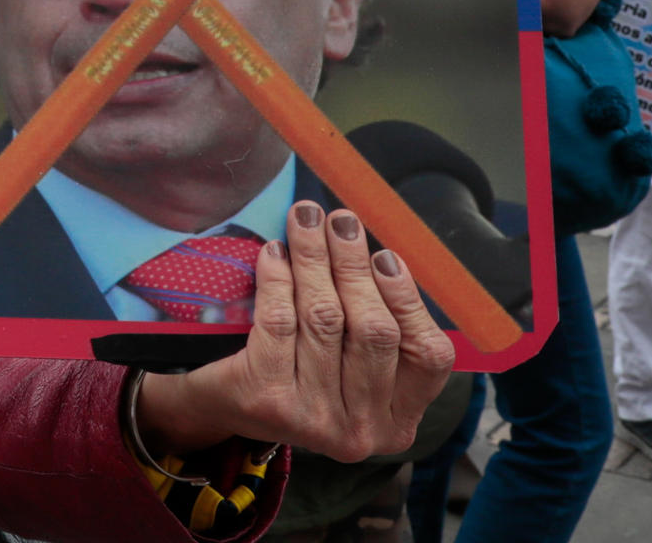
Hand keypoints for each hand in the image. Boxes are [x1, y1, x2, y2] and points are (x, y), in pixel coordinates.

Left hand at [137, 201, 454, 462]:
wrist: (224, 408)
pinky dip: (277, 279)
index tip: (385, 254)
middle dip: (355, 266)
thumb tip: (377, 251)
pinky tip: (273, 252)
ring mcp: (316, 419)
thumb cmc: (297, 373)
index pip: (427, 356)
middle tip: (341, 220)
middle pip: (373, 331)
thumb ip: (372, 323)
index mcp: (397, 422)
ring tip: (305, 220)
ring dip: (315, 259)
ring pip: (325, 320)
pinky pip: (279, 321)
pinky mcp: (269, 399)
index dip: (408, 300)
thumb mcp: (348, 364)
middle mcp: (363, 430)